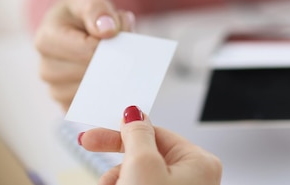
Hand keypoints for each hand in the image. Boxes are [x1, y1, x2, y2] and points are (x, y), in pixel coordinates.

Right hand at [34, 0, 134, 109]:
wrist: (71, 30)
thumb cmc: (80, 16)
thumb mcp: (87, 2)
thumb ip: (97, 10)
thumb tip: (108, 31)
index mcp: (46, 40)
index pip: (88, 51)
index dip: (109, 45)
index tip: (116, 34)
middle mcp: (46, 68)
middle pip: (92, 75)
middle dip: (112, 61)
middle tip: (119, 45)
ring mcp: (56, 90)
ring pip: (95, 93)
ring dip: (111, 78)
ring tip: (111, 58)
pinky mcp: (68, 105)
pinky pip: (93, 107)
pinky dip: (108, 95)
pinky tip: (111, 80)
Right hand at [78, 106, 221, 184]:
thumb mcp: (142, 165)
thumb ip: (137, 134)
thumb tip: (135, 112)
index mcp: (198, 162)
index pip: (155, 133)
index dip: (120, 133)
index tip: (91, 136)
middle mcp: (194, 179)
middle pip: (145, 157)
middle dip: (117, 167)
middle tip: (94, 165)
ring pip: (139, 178)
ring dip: (116, 183)